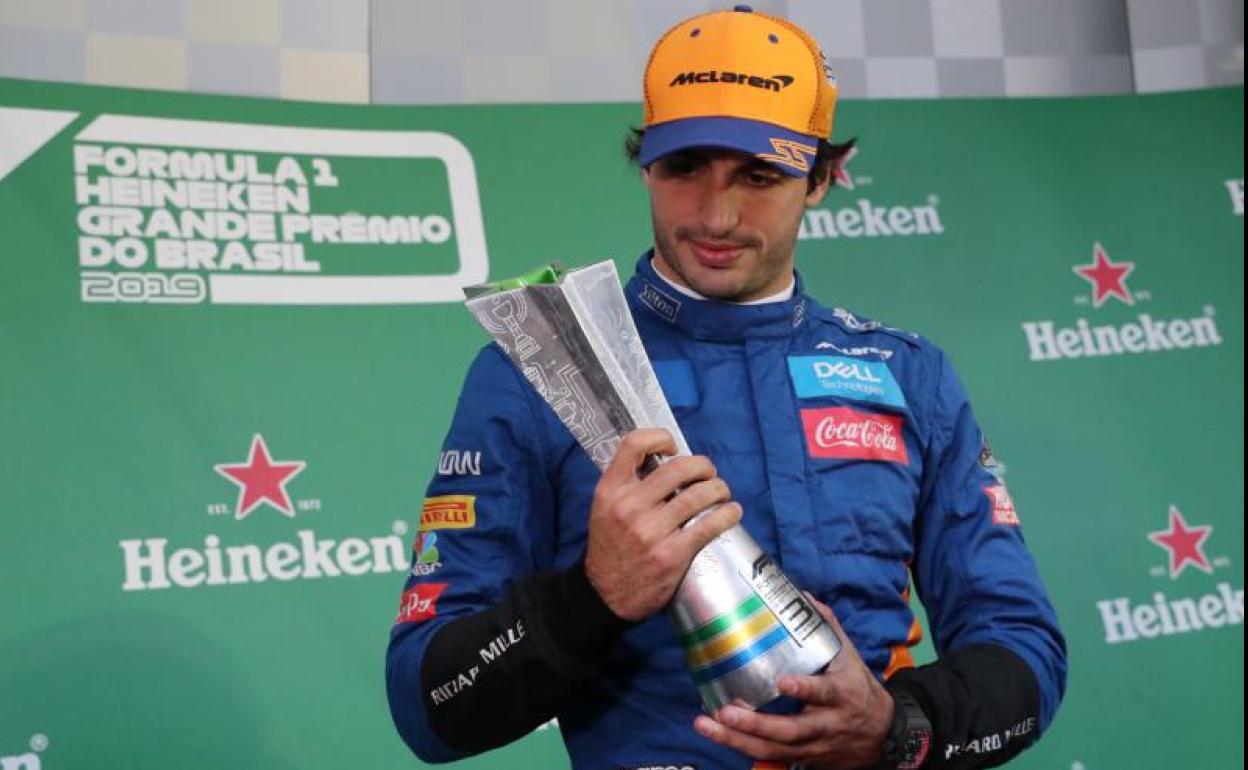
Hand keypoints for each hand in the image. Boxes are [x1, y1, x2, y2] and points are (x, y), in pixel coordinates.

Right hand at [584, 428, 741, 621]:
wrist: (604, 595)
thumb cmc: (610, 547)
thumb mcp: (605, 509)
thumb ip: (628, 485)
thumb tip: (666, 463)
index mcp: (610, 490)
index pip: (634, 445)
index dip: (659, 437)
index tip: (673, 447)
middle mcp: (630, 507)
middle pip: (679, 468)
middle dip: (703, 466)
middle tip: (708, 473)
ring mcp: (651, 531)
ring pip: (699, 495)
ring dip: (719, 489)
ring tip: (721, 492)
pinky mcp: (672, 554)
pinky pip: (709, 525)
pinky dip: (727, 515)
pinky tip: (732, 512)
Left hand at [693, 599, 893, 769]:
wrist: (883, 735)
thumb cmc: (858, 688)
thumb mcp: (850, 657)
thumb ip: (828, 627)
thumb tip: (804, 596)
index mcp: (842, 694)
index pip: (824, 693)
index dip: (805, 690)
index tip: (782, 682)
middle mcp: (827, 724)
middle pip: (791, 730)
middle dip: (756, 723)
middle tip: (726, 710)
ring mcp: (813, 746)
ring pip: (774, 748)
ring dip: (738, 739)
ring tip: (708, 724)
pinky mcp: (802, 758)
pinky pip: (769, 756)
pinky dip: (741, 747)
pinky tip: (717, 734)